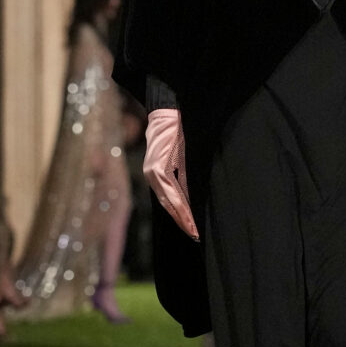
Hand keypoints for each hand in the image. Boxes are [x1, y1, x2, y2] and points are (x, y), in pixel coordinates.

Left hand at [143, 108, 198, 240]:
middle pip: (167, 205)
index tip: (191, 229)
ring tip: (194, 230)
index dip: (180, 216)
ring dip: (182, 217)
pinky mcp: (158, 167)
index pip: (168, 200)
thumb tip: (191, 194)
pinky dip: (181, 204)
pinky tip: (189, 214)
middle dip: (182, 221)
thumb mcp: (180, 156)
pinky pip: (171, 191)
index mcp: (155, 173)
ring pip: (168, 201)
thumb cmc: (177, 131)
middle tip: (195, 236)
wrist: (170, 110)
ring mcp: (153, 172)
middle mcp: (150, 175)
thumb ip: (183, 175)